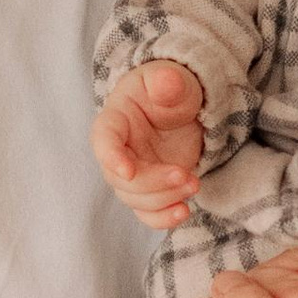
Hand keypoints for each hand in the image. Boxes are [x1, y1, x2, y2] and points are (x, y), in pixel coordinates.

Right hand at [93, 62, 207, 226]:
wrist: (184, 108)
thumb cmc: (171, 89)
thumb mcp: (173, 79)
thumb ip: (168, 81)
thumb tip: (167, 83)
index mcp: (115, 120)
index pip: (103, 140)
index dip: (110, 157)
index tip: (128, 171)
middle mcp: (118, 151)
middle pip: (119, 178)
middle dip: (152, 182)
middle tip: (185, 176)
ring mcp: (134, 174)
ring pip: (135, 199)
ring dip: (164, 199)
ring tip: (194, 184)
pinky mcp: (151, 190)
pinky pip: (148, 213)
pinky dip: (163, 218)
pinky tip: (183, 212)